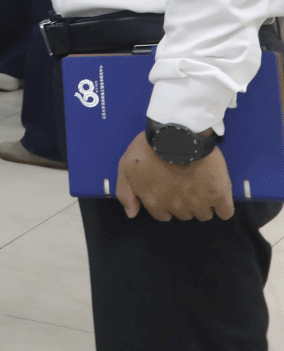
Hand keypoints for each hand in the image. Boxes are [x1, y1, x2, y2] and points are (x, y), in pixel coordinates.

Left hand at [116, 130, 233, 220]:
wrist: (178, 135)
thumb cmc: (149, 148)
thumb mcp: (126, 166)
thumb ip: (125, 192)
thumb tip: (132, 215)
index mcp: (155, 202)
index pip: (162, 215)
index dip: (165, 203)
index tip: (169, 190)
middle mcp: (177, 208)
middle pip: (183, 215)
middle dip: (183, 203)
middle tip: (184, 184)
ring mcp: (199, 203)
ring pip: (203, 214)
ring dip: (202, 205)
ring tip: (200, 186)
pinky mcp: (219, 196)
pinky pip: (225, 212)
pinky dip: (223, 208)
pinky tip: (218, 197)